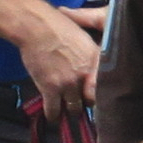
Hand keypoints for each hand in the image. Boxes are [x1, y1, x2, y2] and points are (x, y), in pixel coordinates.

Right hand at [16, 0, 104, 116]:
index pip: (106, 86)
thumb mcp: (83, 39)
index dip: (103, 94)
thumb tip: (91, 70)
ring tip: (66, 110)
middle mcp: (86, 75)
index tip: (97, 97)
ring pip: (74, 109)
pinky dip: (53, 115)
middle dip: (85, 103)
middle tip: (80, 103)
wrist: (36, 27)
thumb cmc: (58, 26)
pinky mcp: (51, 89)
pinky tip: (53, 115)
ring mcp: (68, 83)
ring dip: (70, 110)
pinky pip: (54, 111)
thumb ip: (91, 57)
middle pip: (91, 101)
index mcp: (96, 60)